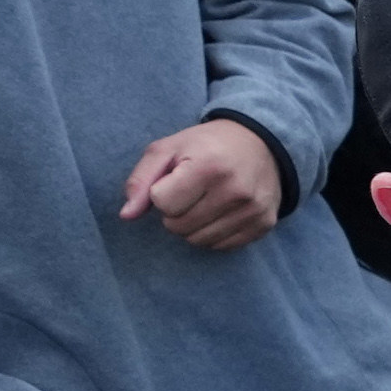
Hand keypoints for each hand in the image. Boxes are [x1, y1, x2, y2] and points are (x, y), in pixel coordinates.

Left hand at [119, 116, 281, 250]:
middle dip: (174, 213)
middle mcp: (235, 191)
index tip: (174, 180)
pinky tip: (220, 213)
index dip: (160, 193)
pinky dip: (213, 234)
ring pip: (198, 240)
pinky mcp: (264, 224)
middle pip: (178, 226)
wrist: (262, 143)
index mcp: (208, 166)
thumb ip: (141, 180)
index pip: (162, 203)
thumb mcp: (167, 149)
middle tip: (188, 194)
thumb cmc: (206, 145)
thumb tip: (126, 216)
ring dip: (192, 226)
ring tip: (203, 204)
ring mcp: (252, 210)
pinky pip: (221, 246)